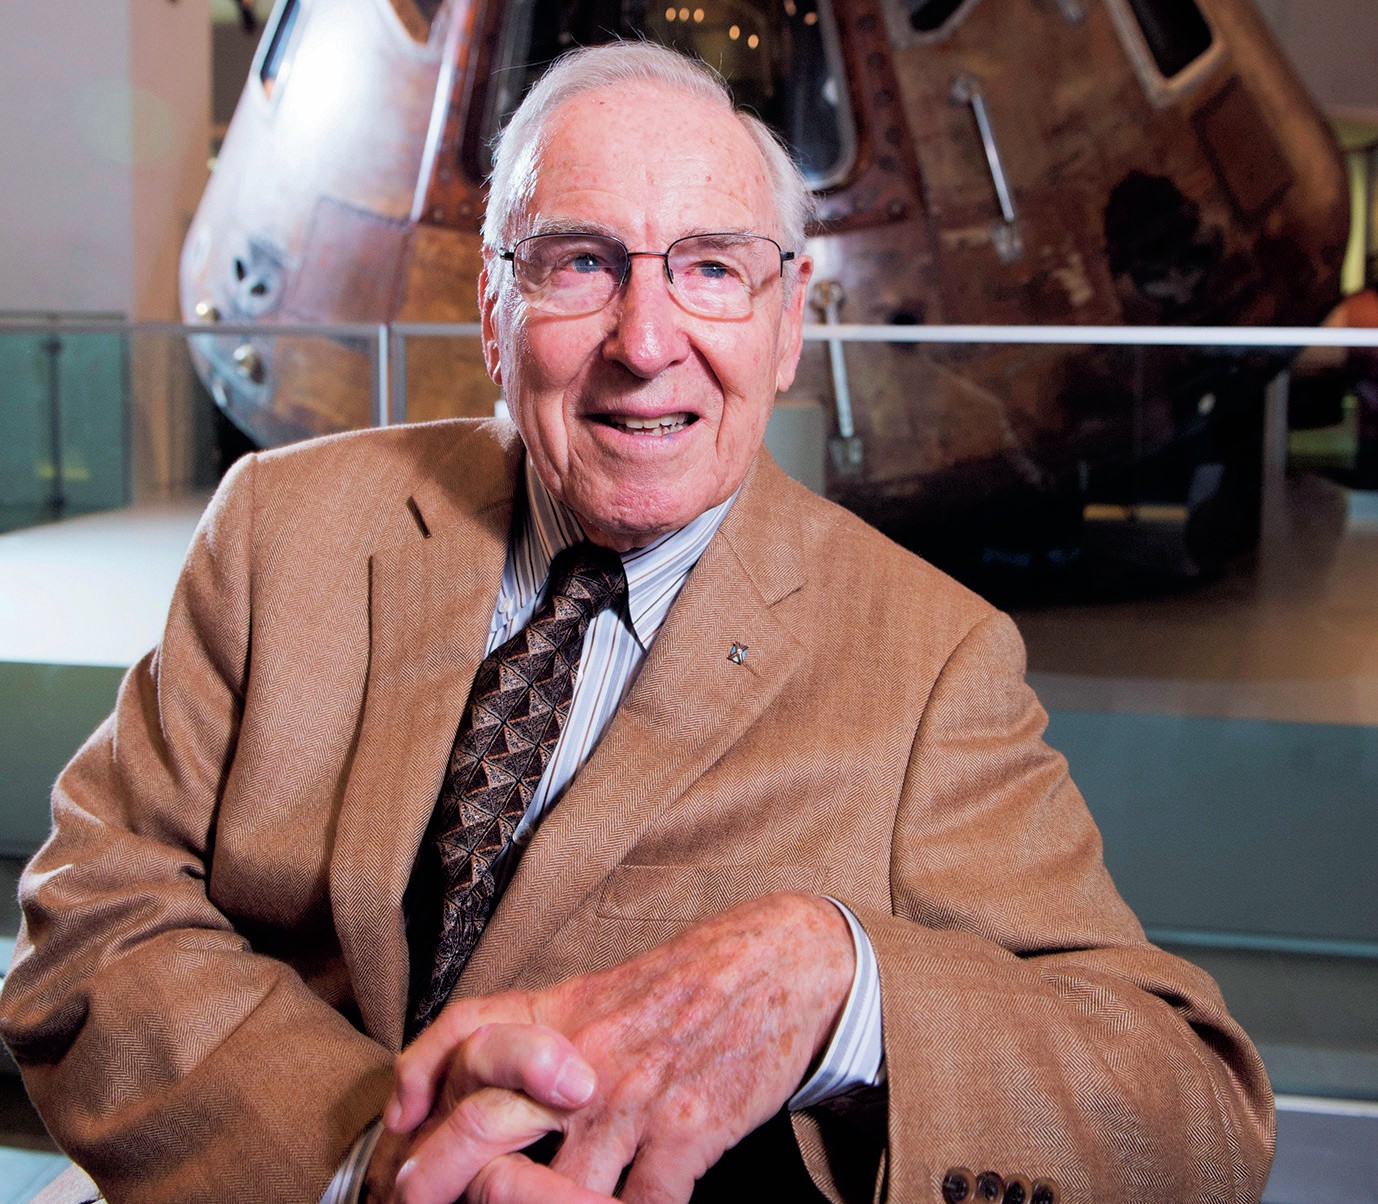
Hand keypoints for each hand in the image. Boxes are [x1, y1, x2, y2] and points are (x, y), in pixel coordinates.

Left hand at [385, 892, 854, 1202]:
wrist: (777, 963)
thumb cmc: (683, 983)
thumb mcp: (598, 989)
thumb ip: (537, 1027)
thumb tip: (470, 1077)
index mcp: (560, 1012)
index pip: (463, 1036)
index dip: (416, 1083)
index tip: (401, 1130)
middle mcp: (585, 1055)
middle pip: (487, 1129)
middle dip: (445, 1181)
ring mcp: (635, 1100)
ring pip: (557, 1194)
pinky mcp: (688, 1134)